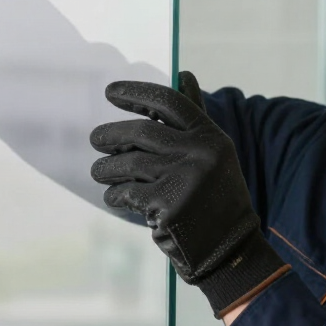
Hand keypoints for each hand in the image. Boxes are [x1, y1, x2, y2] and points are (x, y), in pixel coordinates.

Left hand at [89, 72, 289, 317]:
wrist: (230, 252)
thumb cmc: (214, 198)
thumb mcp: (213, 154)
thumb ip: (193, 119)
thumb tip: (185, 74)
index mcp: (211, 136)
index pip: (168, 102)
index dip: (136, 93)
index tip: (110, 92)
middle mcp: (200, 153)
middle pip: (140, 132)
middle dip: (110, 135)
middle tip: (95, 139)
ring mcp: (184, 179)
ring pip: (128, 162)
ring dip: (106, 168)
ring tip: (98, 172)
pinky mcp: (168, 206)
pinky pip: (127, 192)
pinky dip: (115, 194)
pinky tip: (115, 197)